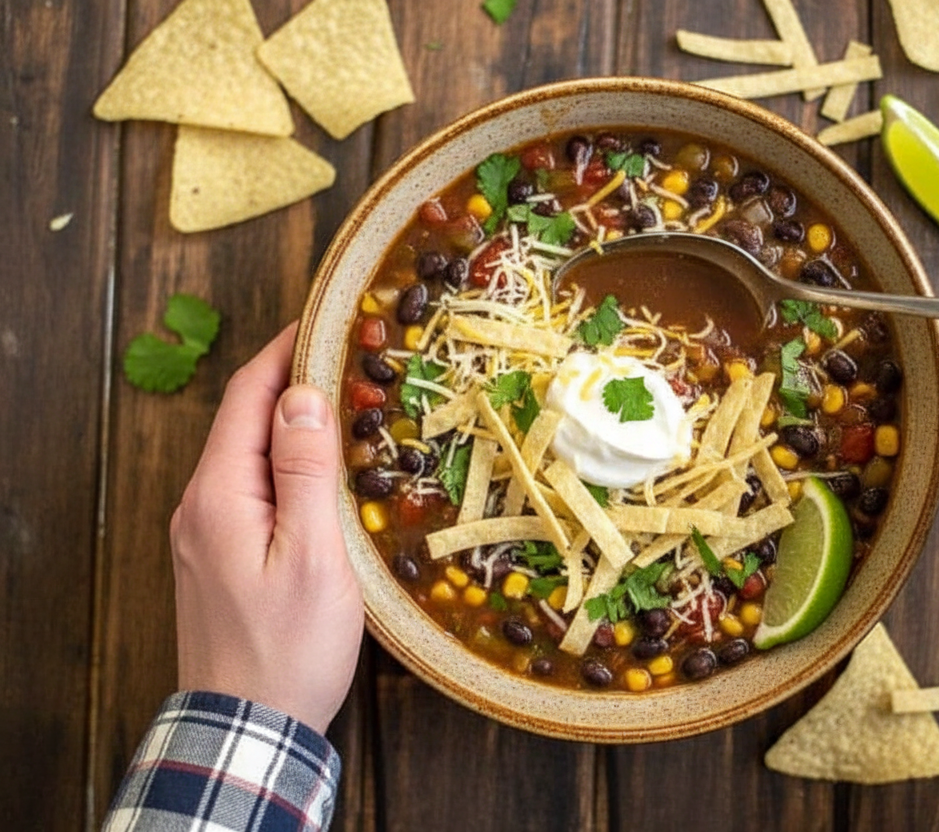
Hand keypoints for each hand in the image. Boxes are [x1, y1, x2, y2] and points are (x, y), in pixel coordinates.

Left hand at [170, 323, 363, 732]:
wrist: (248, 727)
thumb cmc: (288, 647)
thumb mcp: (311, 556)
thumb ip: (303, 472)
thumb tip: (303, 395)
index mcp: (219, 494)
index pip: (248, 396)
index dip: (285, 351)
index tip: (326, 320)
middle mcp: (201, 504)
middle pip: (245, 420)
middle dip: (294, 381)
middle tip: (352, 360)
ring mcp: (205, 532)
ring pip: (249, 454)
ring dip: (293, 423)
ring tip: (348, 407)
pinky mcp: (219, 555)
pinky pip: (251, 488)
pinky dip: (286, 463)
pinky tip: (322, 471)